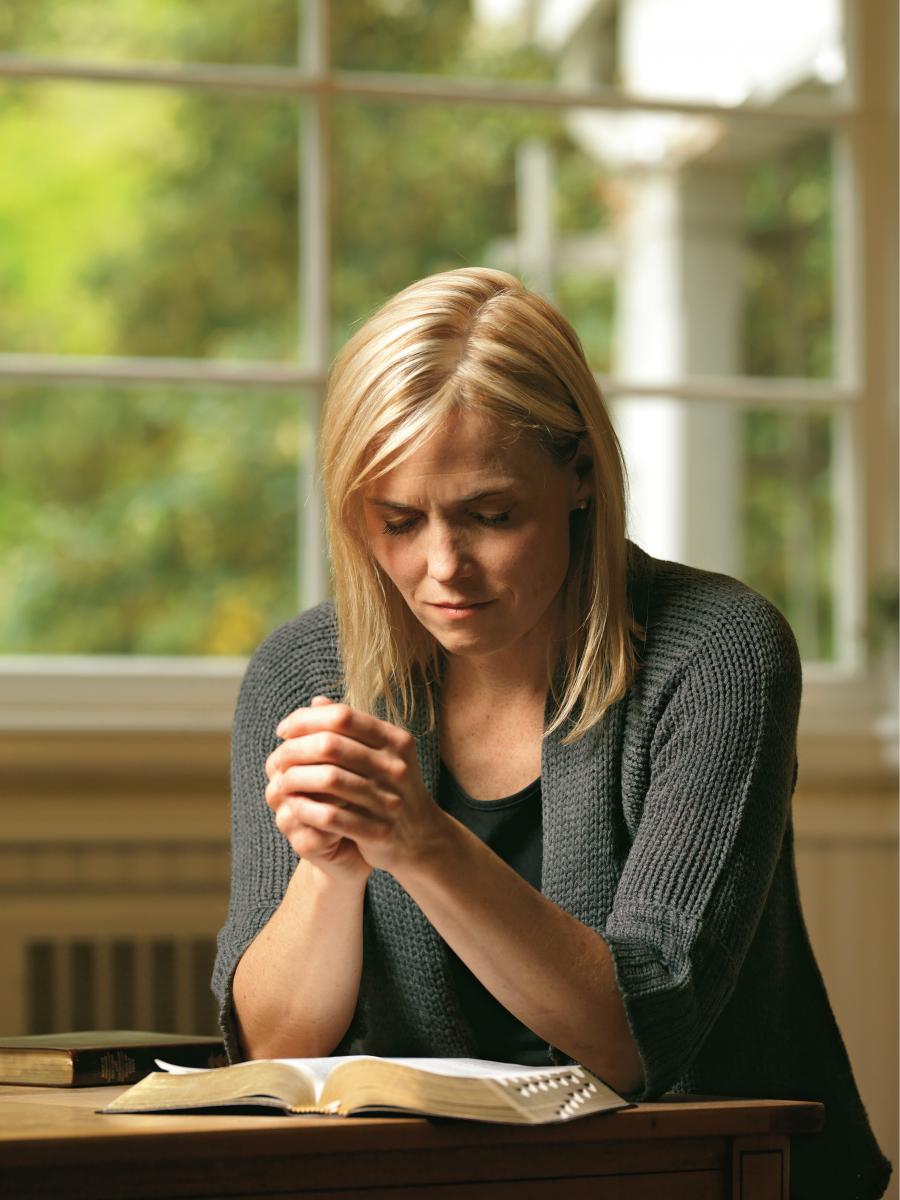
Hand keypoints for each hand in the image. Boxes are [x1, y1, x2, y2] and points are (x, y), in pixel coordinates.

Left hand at [265, 698, 448, 877]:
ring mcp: (390, 799)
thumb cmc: (389, 788)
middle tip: (277, 758)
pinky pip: (332, 816)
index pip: (342, 716)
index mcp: (395, 740)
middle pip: (331, 745)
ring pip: (329, 780)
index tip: (283, 731)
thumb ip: (350, 728)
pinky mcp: (379, 831)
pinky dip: (306, 809)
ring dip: (295, 779)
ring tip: (280, 782)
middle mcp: (396, 766)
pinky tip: (292, 806)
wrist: (421, 838)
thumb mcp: (379, 753)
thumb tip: (316, 702)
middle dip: (295, 749)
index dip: (306, 720)